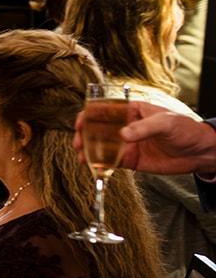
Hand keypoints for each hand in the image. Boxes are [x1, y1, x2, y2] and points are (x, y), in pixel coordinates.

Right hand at [77, 103, 215, 174]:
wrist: (199, 153)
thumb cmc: (186, 130)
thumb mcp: (166, 123)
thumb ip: (143, 128)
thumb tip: (122, 136)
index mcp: (132, 111)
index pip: (105, 110)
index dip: (89, 114)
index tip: (80, 122)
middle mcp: (126, 126)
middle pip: (98, 129)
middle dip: (84, 135)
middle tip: (78, 143)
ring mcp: (127, 144)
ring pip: (101, 146)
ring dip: (88, 151)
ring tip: (81, 157)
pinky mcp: (130, 160)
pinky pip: (110, 162)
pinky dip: (99, 165)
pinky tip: (92, 167)